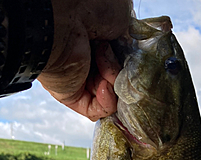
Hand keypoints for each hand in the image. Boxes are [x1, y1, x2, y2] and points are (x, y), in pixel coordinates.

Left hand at [38, 0, 131, 120]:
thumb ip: (130, 43)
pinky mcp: (72, 97)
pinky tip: (103, 85)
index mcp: (96, 40)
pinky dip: (107, 100)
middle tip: (119, 58)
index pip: (119, 62)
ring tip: (105, 64)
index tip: (134, 59)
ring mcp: (78, 79)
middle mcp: (86, 60)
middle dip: (123, 73)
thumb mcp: (122, 20)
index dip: (129, 64)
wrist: (66, 18)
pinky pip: (98, 109)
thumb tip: (134, 62)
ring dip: (114, 82)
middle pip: (116, 80)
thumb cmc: (90, 8)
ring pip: (110, 95)